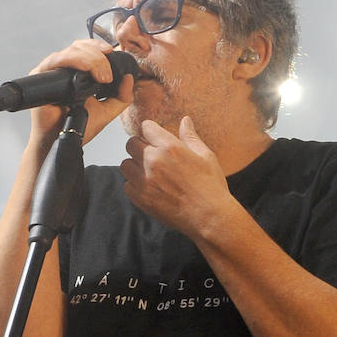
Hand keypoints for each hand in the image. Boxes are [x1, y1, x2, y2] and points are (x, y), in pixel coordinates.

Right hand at [27, 39, 133, 146]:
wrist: (60, 139)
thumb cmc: (78, 126)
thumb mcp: (107, 111)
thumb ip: (121, 97)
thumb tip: (129, 78)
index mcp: (78, 72)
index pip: (87, 49)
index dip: (100, 48)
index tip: (113, 55)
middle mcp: (65, 68)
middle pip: (81, 47)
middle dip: (99, 57)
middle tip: (107, 76)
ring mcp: (53, 70)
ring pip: (72, 51)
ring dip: (91, 59)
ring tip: (101, 77)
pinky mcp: (41, 74)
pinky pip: (56, 59)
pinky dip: (73, 60)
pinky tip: (85, 68)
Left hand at [119, 116, 235, 237]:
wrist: (209, 216)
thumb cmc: (211, 186)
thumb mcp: (205, 156)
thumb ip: (190, 137)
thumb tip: (185, 120)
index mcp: (169, 147)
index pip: (146, 127)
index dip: (150, 131)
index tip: (154, 137)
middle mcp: (153, 161)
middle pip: (131, 144)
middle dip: (140, 146)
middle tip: (152, 155)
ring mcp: (144, 181)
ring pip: (125, 165)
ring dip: (135, 166)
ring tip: (149, 172)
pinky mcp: (141, 198)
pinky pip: (127, 186)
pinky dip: (135, 185)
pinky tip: (150, 188)